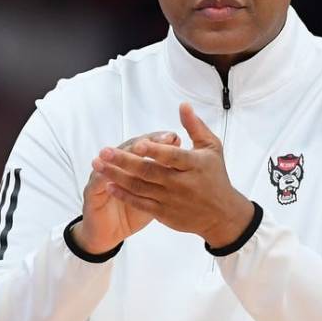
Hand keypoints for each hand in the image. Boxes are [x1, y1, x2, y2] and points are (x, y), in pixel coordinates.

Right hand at [73, 131, 180, 253]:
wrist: (108, 233)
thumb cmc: (133, 213)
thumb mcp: (153, 196)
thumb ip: (165, 179)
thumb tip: (186, 164)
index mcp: (134, 164)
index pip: (147, 146)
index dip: (159, 142)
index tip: (174, 138)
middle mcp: (118, 165)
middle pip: (130, 148)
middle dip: (144, 143)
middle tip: (158, 139)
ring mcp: (103, 175)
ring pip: (113, 160)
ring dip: (124, 154)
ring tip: (136, 149)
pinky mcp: (92, 190)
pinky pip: (98, 181)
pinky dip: (104, 175)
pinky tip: (110, 170)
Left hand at [92, 103, 254, 247]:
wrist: (222, 215)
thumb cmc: (215, 176)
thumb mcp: (211, 148)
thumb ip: (195, 127)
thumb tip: (183, 105)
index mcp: (194, 165)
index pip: (172, 156)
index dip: (155, 150)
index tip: (137, 143)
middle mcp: (182, 184)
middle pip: (149, 171)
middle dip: (125, 161)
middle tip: (105, 151)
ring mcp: (172, 200)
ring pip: (140, 187)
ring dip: (117, 176)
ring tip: (99, 166)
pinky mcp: (165, 213)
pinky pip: (141, 203)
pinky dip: (124, 195)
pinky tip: (110, 186)